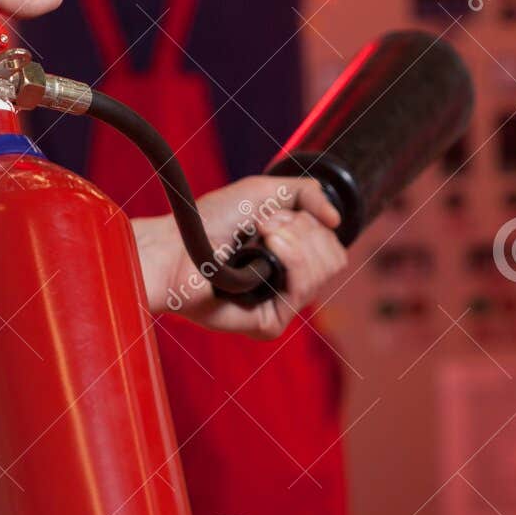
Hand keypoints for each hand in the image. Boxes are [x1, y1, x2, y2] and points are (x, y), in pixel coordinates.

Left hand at [134, 176, 346, 339]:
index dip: (309, 223)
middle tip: (262, 227)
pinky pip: (302, 291)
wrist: (177, 245)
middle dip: (302, 230)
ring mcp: (280, 305)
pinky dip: (287, 262)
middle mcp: (288, 284)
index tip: (270, 216)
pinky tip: (260, 255)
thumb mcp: (265, 191)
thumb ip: (307, 193)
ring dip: (293, 241)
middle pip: (334, 258)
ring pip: (324, 272)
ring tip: (259, 237)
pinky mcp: (269, 323)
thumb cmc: (210, 221)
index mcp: (291, 258)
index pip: (332, 246)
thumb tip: (338, 221)